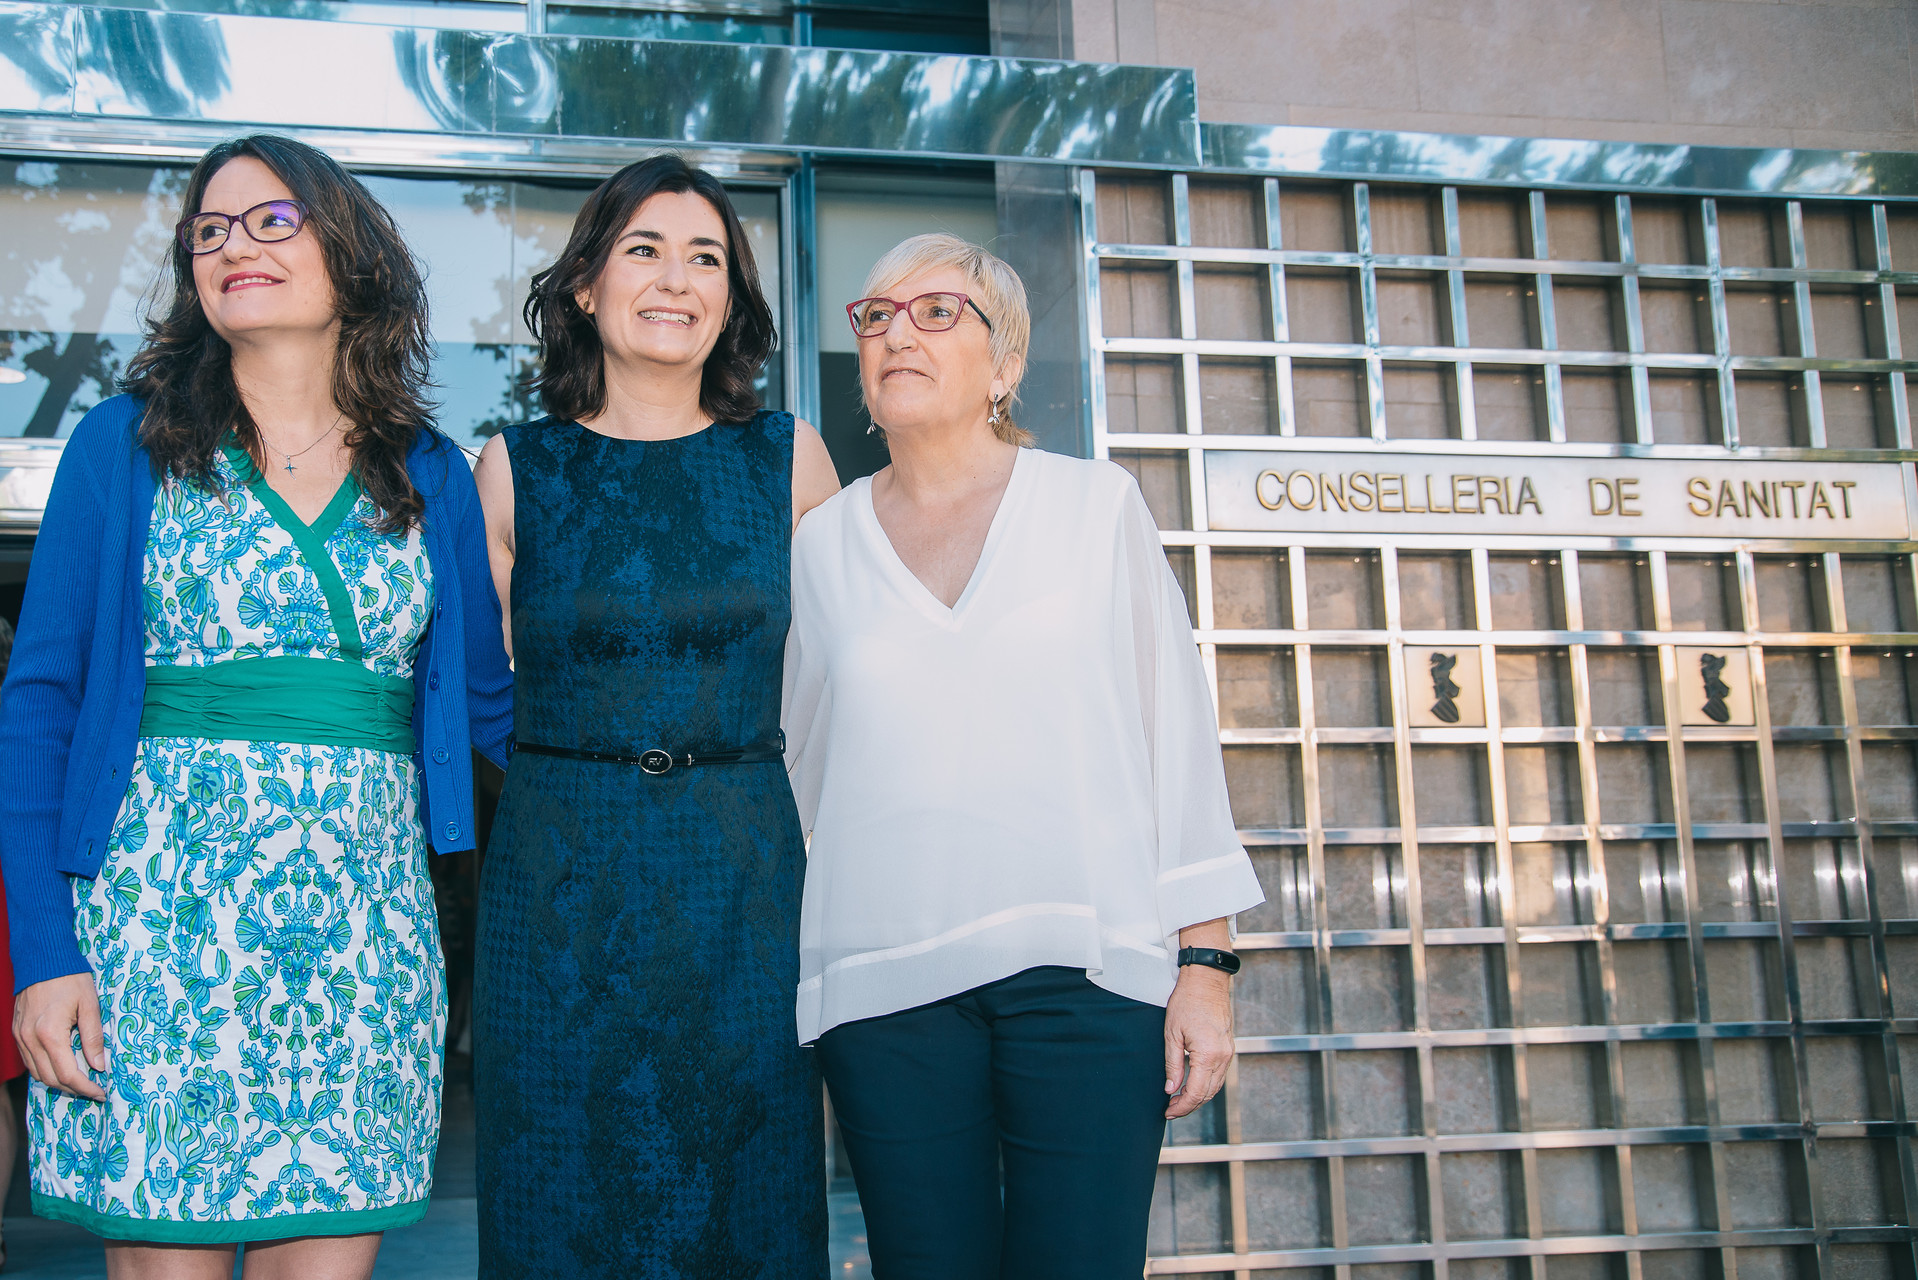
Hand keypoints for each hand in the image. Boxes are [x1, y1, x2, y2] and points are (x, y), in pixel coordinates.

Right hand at [15, 973, 106, 1100]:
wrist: (43, 959)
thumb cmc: (70, 979)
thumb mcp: (90, 1005)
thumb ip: (93, 1037)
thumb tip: (99, 1065)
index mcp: (49, 1034)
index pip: (68, 1074)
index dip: (86, 1088)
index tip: (101, 1093)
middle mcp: (30, 1040)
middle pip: (50, 1079)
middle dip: (73, 1089)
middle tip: (94, 1090)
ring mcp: (20, 1037)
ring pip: (37, 1073)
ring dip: (58, 1081)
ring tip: (82, 1081)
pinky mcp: (17, 1033)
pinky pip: (30, 1061)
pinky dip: (46, 1069)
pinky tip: (62, 1066)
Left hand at [1163, 964, 1231, 1118]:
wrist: (1206, 981)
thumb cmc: (1187, 1002)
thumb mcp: (1172, 1034)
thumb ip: (1173, 1065)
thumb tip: (1171, 1089)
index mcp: (1208, 1055)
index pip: (1196, 1093)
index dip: (1182, 1107)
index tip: (1168, 1112)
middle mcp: (1222, 1057)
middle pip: (1208, 1093)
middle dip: (1189, 1106)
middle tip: (1171, 1110)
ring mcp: (1228, 1052)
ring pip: (1215, 1086)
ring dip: (1198, 1097)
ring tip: (1179, 1100)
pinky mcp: (1228, 1047)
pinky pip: (1219, 1074)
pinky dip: (1207, 1085)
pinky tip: (1193, 1085)